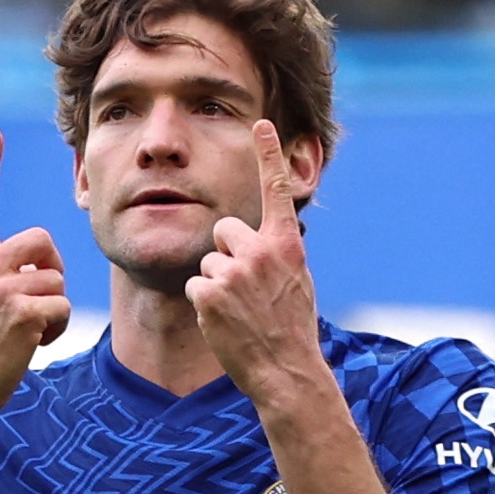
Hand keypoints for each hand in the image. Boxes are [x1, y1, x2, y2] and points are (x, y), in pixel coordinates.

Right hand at [0, 129, 71, 422]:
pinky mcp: (22, 311)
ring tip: (26, 329)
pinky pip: (62, 304)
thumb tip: (43, 262)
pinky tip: (32, 343)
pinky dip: (57, 327)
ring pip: (56, 276)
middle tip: (34, 300)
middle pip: (43, 239)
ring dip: (53, 306)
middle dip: (51, 268)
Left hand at [187, 122, 324, 401]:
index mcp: (286, 246)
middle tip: (246, 287)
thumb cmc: (292, 327)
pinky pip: (196, 286)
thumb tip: (267, 238)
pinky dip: (206, 305)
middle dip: (229, 253)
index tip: (262, 123)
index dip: (269, 155)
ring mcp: (232, 271)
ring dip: (217, 283)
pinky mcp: (208, 292)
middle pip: (224, 229)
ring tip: (239, 311)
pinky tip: (226, 322)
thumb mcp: (298, 281)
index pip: (276, 191)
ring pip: (209, 261)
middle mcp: (260, 251)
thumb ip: (279, 253)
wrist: (285, 370)